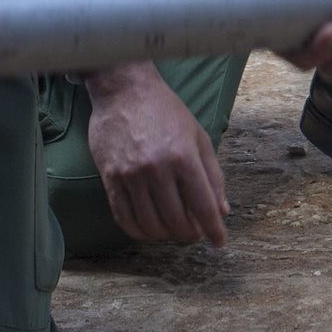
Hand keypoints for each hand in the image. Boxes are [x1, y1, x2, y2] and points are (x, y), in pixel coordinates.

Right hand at [85, 61, 228, 245]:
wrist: (124, 90)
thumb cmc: (165, 110)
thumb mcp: (198, 136)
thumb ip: (212, 175)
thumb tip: (222, 210)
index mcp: (184, 157)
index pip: (203, 206)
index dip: (214, 230)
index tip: (219, 241)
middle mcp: (157, 169)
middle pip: (177, 221)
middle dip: (189, 234)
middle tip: (193, 233)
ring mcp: (130, 175)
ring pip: (150, 224)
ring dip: (165, 235)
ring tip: (172, 231)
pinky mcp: (110, 178)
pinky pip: (123, 217)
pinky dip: (138, 231)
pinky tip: (148, 229)